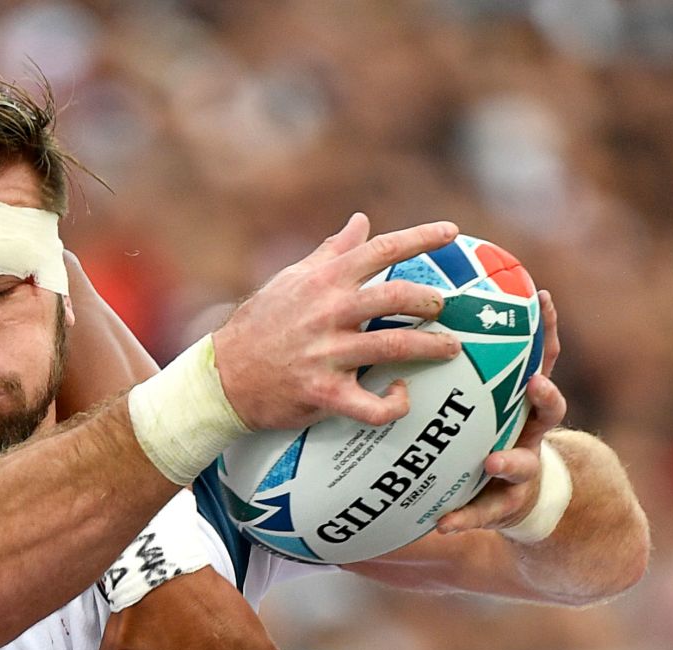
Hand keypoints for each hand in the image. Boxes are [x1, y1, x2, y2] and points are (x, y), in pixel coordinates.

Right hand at [213, 213, 462, 429]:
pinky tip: (400, 394)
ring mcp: (325, 355)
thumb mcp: (290, 280)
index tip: (451, 231)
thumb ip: (331, 252)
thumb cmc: (259, 325)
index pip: (379, 250)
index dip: (420, 237)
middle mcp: (327, 314)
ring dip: (430, 348)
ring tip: (449, 348)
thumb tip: (361, 222)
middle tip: (442, 307)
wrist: (221, 377)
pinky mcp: (323, 393)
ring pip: (393, 348)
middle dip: (429, 300)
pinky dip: (393, 403)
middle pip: (396, 297)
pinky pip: (370, 405)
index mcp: (322, 282)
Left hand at [436, 289, 566, 533]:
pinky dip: (463, 518)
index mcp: (521, 403)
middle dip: (545, 397)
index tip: (545, 299)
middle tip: (534, 384)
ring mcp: (521, 471)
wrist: (512, 498)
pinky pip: (482, 513)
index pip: (540, 360)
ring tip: (493, 462)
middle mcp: (528, 434)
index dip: (548, 330)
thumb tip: (404, 319)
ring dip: (510, 462)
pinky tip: (441, 525)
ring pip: (523, 465)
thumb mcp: (471, 399)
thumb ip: (447, 368)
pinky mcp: (502, 507)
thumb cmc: (480, 436)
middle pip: (548, 411)